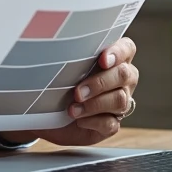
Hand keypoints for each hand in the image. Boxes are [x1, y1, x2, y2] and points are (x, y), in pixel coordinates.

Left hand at [0, 37, 137, 146]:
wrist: (44, 113)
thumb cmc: (55, 82)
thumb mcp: (60, 66)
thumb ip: (68, 54)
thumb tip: (53, 47)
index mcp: (113, 59)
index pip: (127, 48)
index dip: (118, 52)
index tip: (102, 60)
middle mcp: (121, 79)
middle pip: (125, 75)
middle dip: (100, 83)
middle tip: (77, 91)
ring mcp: (119, 103)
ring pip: (120, 100)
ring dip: (94, 104)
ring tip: (73, 108)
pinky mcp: (111, 124)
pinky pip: (111, 123)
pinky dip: (93, 121)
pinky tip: (78, 119)